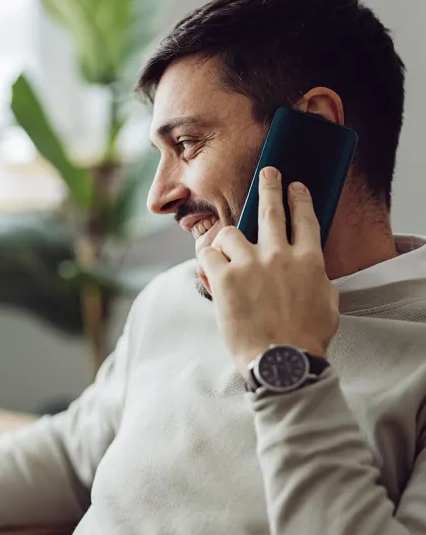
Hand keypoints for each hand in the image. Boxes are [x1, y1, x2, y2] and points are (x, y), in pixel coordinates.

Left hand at [197, 166, 338, 379]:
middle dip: (269, 186)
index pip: (305, 218)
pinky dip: (206, 259)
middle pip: (271, 209)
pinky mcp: (224, 278)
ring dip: (226, 240)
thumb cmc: (306, 339)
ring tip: (225, 251)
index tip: (295, 187)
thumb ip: (318, 279)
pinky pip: (208, 255)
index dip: (299, 198)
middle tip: (267, 173)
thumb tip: (310, 270)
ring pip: (230, 233)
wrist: (281, 361)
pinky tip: (208, 267)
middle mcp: (279, 255)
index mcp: (309, 260)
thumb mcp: (327, 304)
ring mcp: (250, 264)